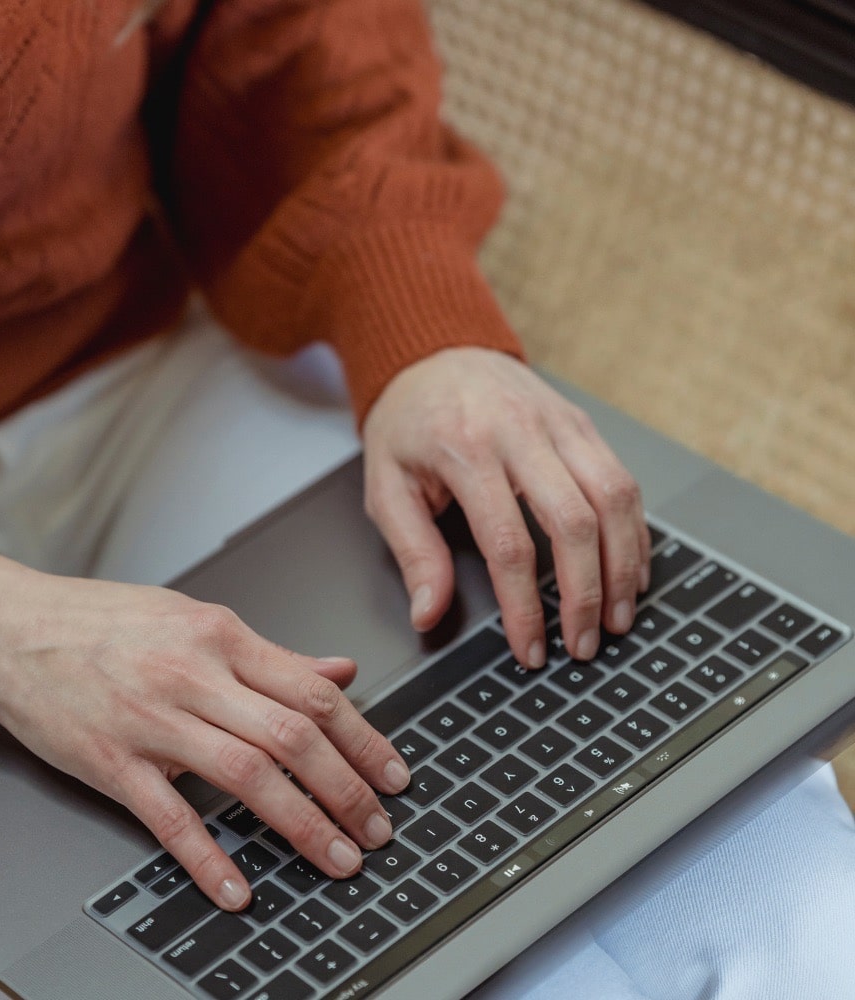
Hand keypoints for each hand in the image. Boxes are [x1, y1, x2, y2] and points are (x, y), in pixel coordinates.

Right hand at [0, 552, 409, 909]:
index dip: (363, 738)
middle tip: (378, 828)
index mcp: (222, 636)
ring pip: (245, 774)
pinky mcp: (110, 760)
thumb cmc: (107, 621)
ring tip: (338, 856)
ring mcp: (151, 719)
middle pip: (292, 735)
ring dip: (301, 823)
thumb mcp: (197, 619)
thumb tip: (340, 669)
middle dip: (347, 788)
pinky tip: (238, 888)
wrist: (13, 626)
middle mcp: (194, 674)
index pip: (313, 690)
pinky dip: (207, 857)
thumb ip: (272, 654)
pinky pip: (168, 815)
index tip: (392, 773)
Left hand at [362, 348, 650, 666]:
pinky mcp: (582, 422)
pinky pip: (623, 479)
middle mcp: (520, 432)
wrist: (435, 354)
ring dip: (623, 566)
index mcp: (465, 450)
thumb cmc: (408, 424)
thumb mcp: (386, 486)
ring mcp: (559, 423)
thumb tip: (429, 614)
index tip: (530, 650)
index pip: (508, 544)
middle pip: (575, 522)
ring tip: (617, 617)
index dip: (524, 606)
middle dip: (586, 594)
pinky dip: (633, 530)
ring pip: (614, 497)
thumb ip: (412, 551)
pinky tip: (629, 568)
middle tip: (584, 644)